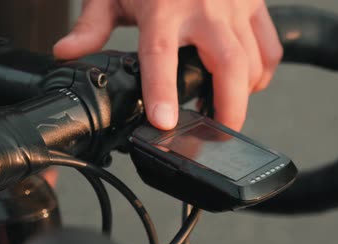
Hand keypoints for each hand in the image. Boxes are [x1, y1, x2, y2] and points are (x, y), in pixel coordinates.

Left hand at [53, 0, 282, 130]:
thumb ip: (91, 24)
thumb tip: (67, 53)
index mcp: (163, 6)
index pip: (161, 55)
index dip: (162, 91)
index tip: (164, 121)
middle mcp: (205, 7)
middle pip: (229, 66)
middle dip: (229, 108)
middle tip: (219, 135)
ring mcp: (236, 4)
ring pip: (253, 62)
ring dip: (243, 93)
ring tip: (224, 108)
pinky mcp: (255, 3)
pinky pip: (270, 48)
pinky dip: (262, 73)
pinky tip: (245, 82)